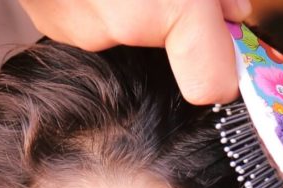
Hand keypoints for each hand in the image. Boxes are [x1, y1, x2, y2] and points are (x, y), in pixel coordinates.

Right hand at [17, 0, 251, 104]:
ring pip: (126, 29)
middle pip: (167, 42)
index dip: (225, 67)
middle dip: (174, 12)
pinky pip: (90, 18)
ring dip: (132, 1)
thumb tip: (233, 12)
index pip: (212, 84)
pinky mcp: (49, 22)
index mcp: (165, 8)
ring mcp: (77, 28)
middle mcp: (119, 30)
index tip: (226, 47)